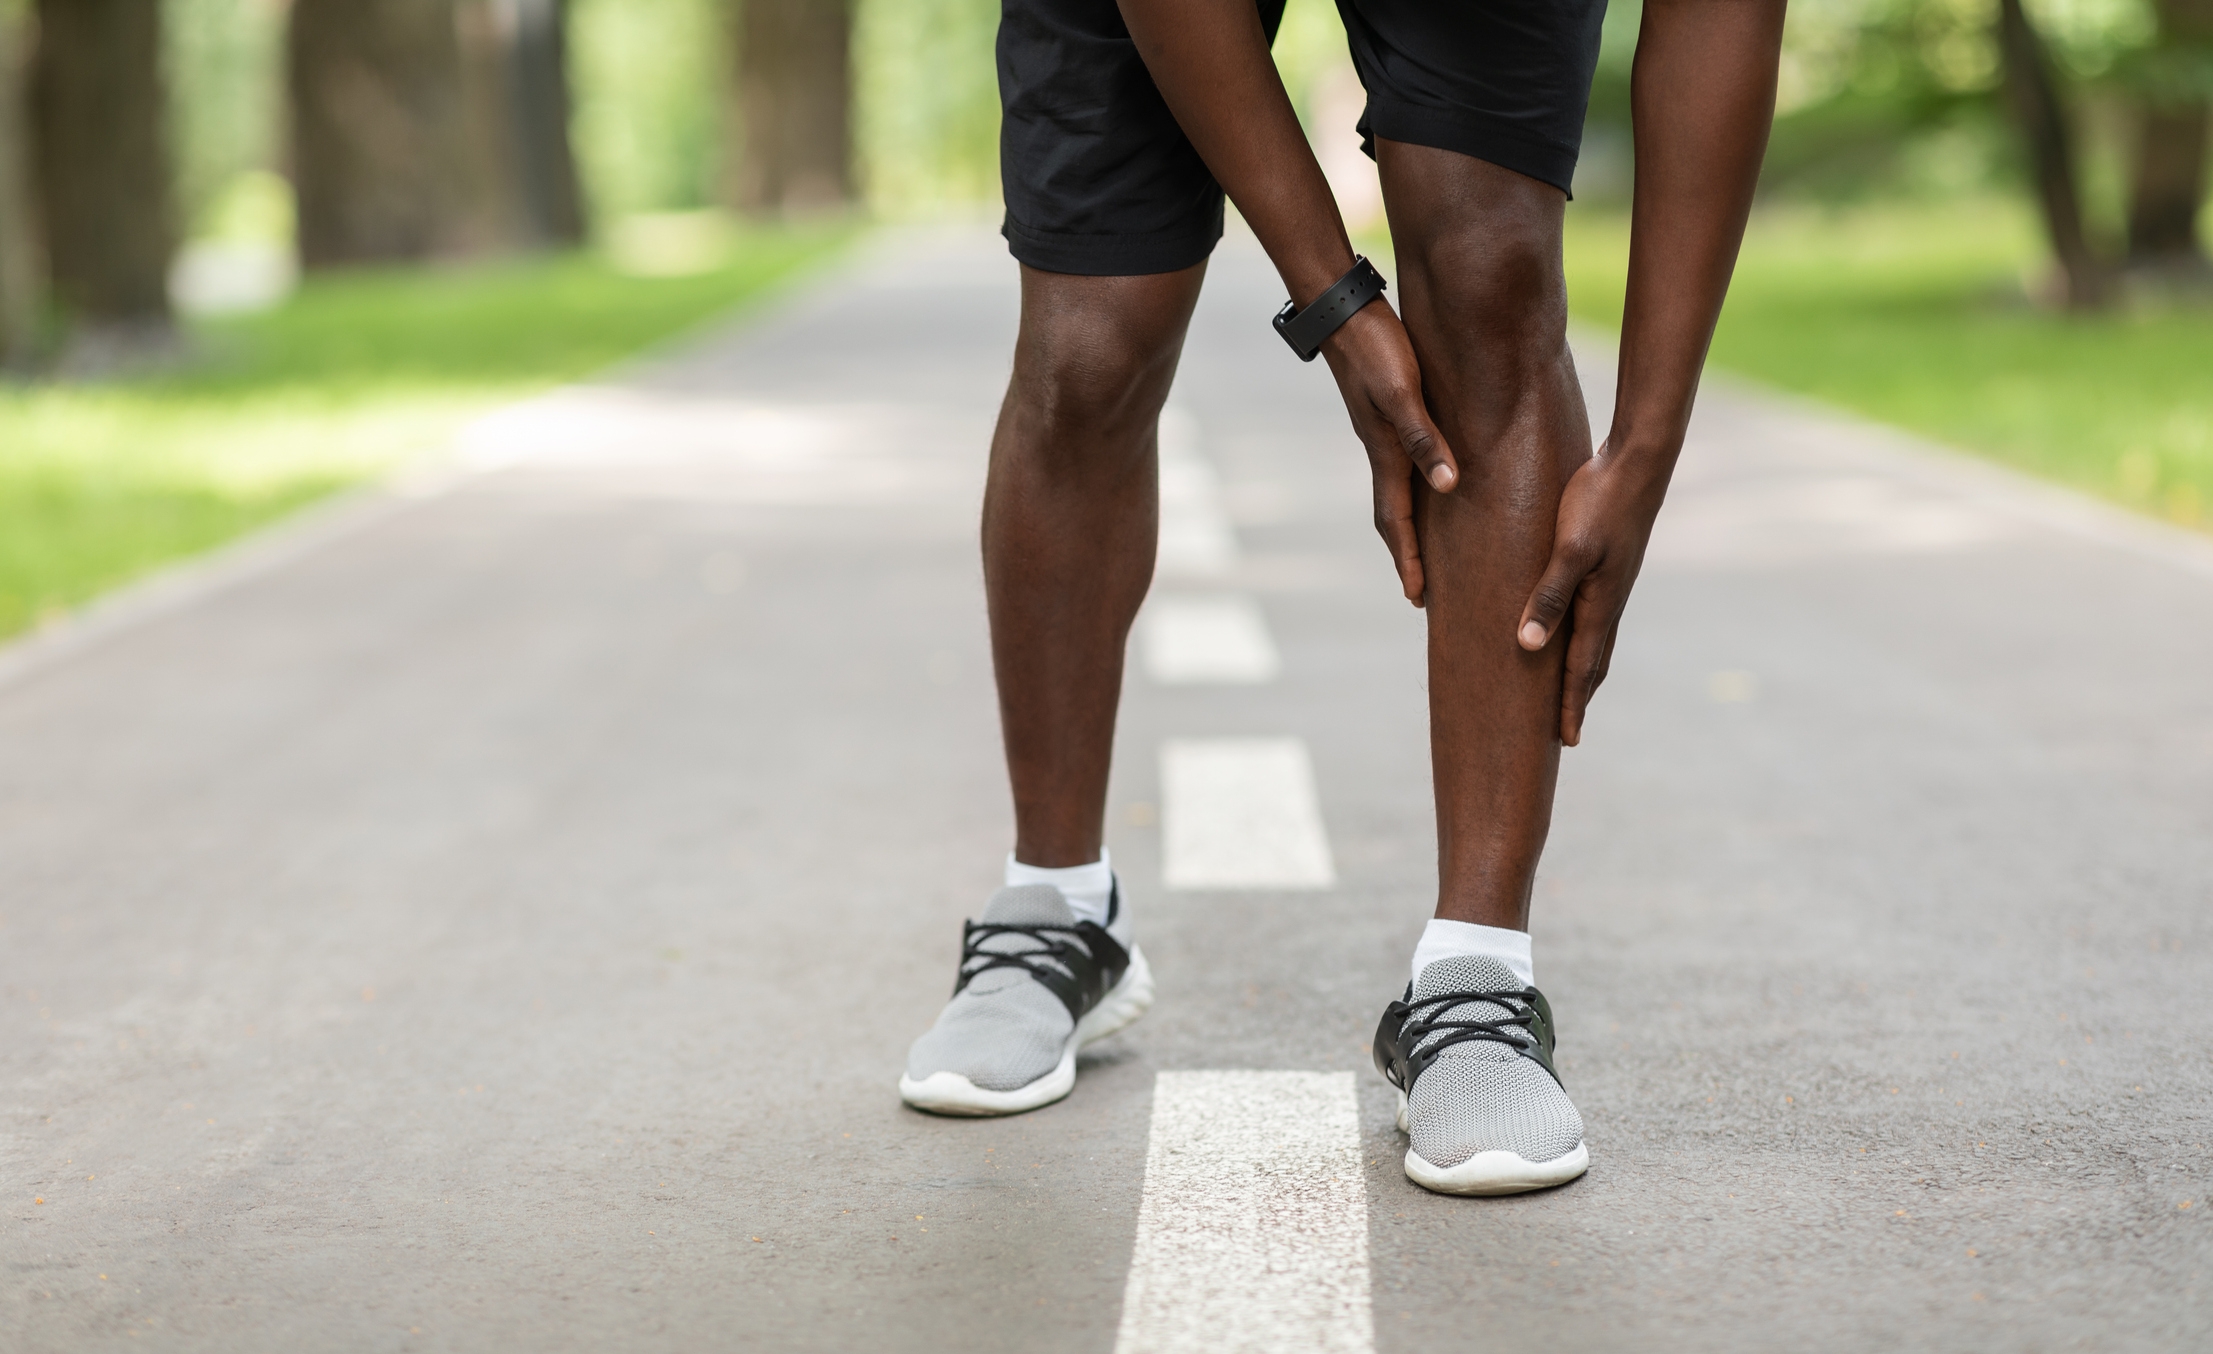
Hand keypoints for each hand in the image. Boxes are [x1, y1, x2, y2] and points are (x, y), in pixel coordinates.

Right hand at [1319, 302, 1458, 605]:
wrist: (1341, 311)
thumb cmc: (1375, 348)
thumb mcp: (1402, 391)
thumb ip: (1423, 438)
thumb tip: (1448, 486)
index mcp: (1385, 452)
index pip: (1397, 521)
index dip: (1408, 560)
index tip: (1417, 598)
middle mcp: (1380, 450)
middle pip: (1392, 517)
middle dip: (1405, 556)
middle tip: (1419, 593)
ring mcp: (1379, 435)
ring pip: (1395, 494)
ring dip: (1406, 529)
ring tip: (1423, 552)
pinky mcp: (1384, 417)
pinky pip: (1399, 468)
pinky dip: (1411, 492)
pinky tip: (1427, 487)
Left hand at [1514, 444, 1668, 744]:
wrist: (1639, 462)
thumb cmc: (1599, 501)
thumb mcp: (1570, 549)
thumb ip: (1550, 595)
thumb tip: (1527, 646)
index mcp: (1599, 605)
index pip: (1580, 669)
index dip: (1570, 706)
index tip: (1564, 742)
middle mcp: (1609, 602)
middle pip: (1592, 664)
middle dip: (1579, 700)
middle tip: (1566, 735)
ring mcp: (1613, 584)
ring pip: (1597, 642)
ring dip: (1584, 673)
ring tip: (1572, 695)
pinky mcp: (1610, 566)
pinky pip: (1596, 617)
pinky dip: (1585, 640)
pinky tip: (1576, 633)